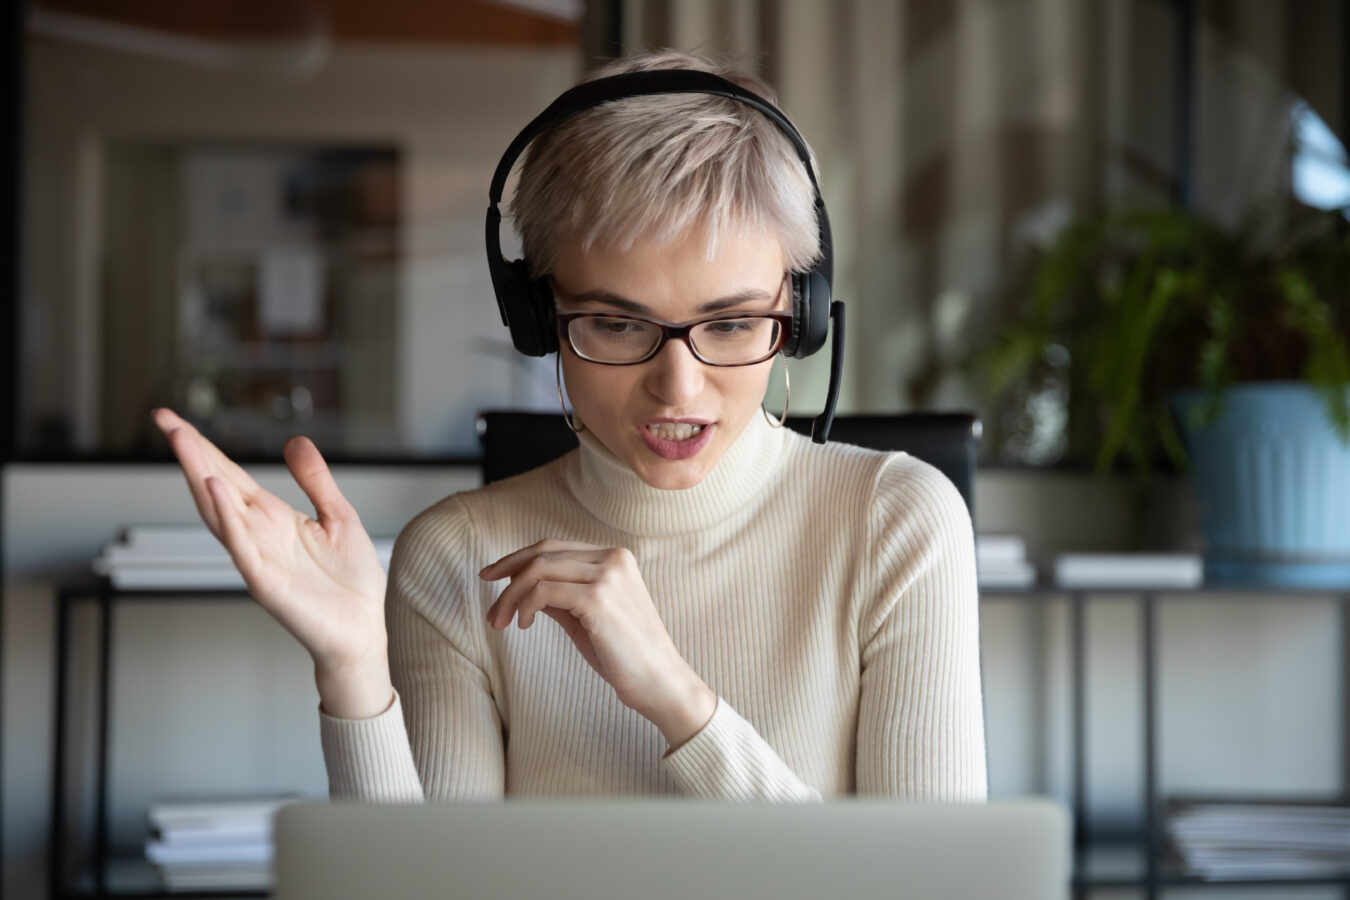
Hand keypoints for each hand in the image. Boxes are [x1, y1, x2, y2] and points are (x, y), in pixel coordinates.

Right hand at [151, 409, 390, 713]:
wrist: (364, 629)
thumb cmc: (351, 583)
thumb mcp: (339, 515)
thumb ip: (315, 480)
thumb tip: (295, 441)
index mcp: (273, 518)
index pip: (230, 475)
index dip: (204, 447)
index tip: (175, 420)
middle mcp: (258, 535)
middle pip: (215, 486)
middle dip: (190, 453)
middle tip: (163, 419)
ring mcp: (257, 557)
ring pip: (218, 511)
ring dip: (198, 475)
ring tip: (182, 440)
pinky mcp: (265, 581)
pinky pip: (240, 546)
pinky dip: (226, 517)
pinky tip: (214, 489)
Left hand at [480, 540, 715, 746]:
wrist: (659, 682)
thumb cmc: (624, 654)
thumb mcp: (587, 616)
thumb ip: (560, 596)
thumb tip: (522, 586)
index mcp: (615, 558)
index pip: (555, 547)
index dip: (518, 559)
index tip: (493, 576)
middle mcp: (613, 559)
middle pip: (544, 553)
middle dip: (508, 573)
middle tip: (488, 598)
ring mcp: (608, 576)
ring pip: (539, 571)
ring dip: (510, 596)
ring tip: (499, 622)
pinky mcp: (598, 599)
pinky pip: (544, 592)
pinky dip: (525, 606)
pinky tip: (523, 625)